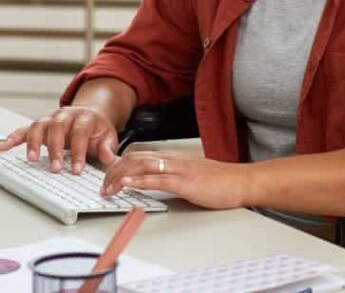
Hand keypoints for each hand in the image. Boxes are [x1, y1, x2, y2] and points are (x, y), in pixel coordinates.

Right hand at [0, 105, 118, 174]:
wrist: (90, 117)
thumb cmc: (97, 130)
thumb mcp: (108, 137)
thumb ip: (107, 148)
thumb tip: (108, 158)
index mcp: (84, 117)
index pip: (80, 131)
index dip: (78, 150)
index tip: (76, 169)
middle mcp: (65, 115)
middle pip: (57, 127)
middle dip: (55, 148)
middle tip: (55, 168)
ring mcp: (51, 119)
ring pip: (39, 125)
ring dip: (34, 142)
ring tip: (32, 159)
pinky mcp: (40, 126)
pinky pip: (24, 130)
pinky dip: (13, 137)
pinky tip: (3, 147)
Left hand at [101, 152, 248, 209]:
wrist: (241, 181)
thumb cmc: (220, 181)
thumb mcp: (190, 175)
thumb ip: (172, 176)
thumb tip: (156, 182)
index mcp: (172, 158)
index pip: (139, 156)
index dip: (120, 164)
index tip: (108, 176)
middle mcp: (172, 160)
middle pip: (134, 158)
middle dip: (114, 171)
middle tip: (103, 185)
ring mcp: (178, 170)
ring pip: (141, 166)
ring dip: (120, 177)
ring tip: (107, 187)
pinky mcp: (184, 183)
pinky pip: (157, 179)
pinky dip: (138, 180)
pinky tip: (126, 184)